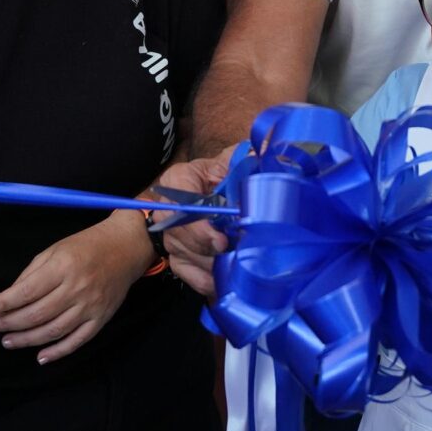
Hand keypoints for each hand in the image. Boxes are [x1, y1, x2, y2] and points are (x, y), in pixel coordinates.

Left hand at [0, 215, 153, 362]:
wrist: (126, 248)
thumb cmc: (86, 246)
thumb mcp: (54, 250)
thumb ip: (31, 274)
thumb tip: (8, 299)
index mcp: (62, 267)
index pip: (25, 292)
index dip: (1, 304)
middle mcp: (77, 288)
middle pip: (36, 314)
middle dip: (7, 323)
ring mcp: (90, 306)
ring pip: (52, 331)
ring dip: (26, 340)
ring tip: (7, 340)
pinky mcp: (101, 319)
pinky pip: (77, 341)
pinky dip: (57, 352)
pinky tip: (40, 357)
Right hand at [151, 153, 234, 299]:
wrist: (209, 195)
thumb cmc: (222, 177)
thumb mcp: (232, 160)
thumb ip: (247, 155)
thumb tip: (265, 148)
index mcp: (177, 180)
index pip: (179, 204)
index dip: (200, 226)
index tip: (222, 240)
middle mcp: (166, 210)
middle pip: (183, 236)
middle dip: (212, 249)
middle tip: (238, 255)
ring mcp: (170, 237)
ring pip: (188, 257)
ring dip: (214, 265)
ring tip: (239, 267)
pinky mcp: (177, 258)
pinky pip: (189, 275)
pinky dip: (208, 281)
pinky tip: (227, 281)